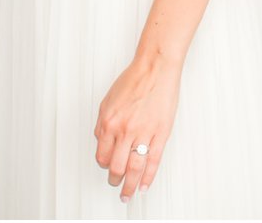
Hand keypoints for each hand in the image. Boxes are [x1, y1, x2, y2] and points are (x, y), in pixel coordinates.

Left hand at [94, 53, 181, 201]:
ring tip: (128, 193)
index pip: (102, 155)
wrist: (155, 68)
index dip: (103, 164)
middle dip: (114, 179)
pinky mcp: (160, 134)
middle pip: (116, 166)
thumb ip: (102, 124)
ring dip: (129, 185)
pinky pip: (153, 161)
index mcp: (109, 123)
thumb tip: (101, 141)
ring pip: (134, 168)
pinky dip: (148, 177)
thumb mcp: (107, 101)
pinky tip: (144, 185)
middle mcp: (124, 131)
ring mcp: (143, 133)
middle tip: (115, 185)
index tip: (106, 168)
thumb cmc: (134, 80)